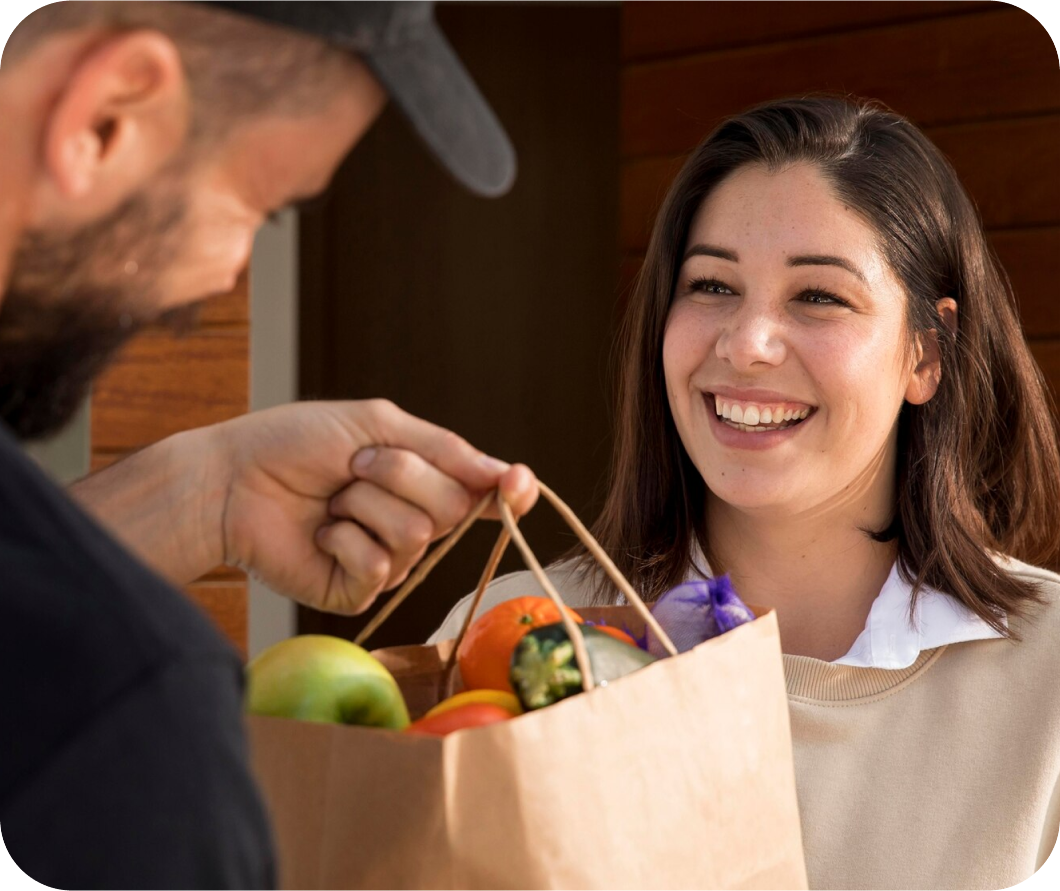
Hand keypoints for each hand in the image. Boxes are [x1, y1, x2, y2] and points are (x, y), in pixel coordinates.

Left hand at [213, 400, 536, 614]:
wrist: (230, 479)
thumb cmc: (296, 443)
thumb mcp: (376, 425)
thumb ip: (445, 450)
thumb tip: (507, 474)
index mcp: (422, 480)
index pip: (484, 493)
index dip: (509, 490)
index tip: (517, 482)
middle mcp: (413, 522)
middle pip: (454, 506)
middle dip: (401, 473)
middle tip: (354, 465)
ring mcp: (387, 560)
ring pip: (418, 533)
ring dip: (364, 502)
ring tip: (331, 498)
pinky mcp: (357, 591)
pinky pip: (380, 565)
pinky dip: (345, 536)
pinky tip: (321, 530)